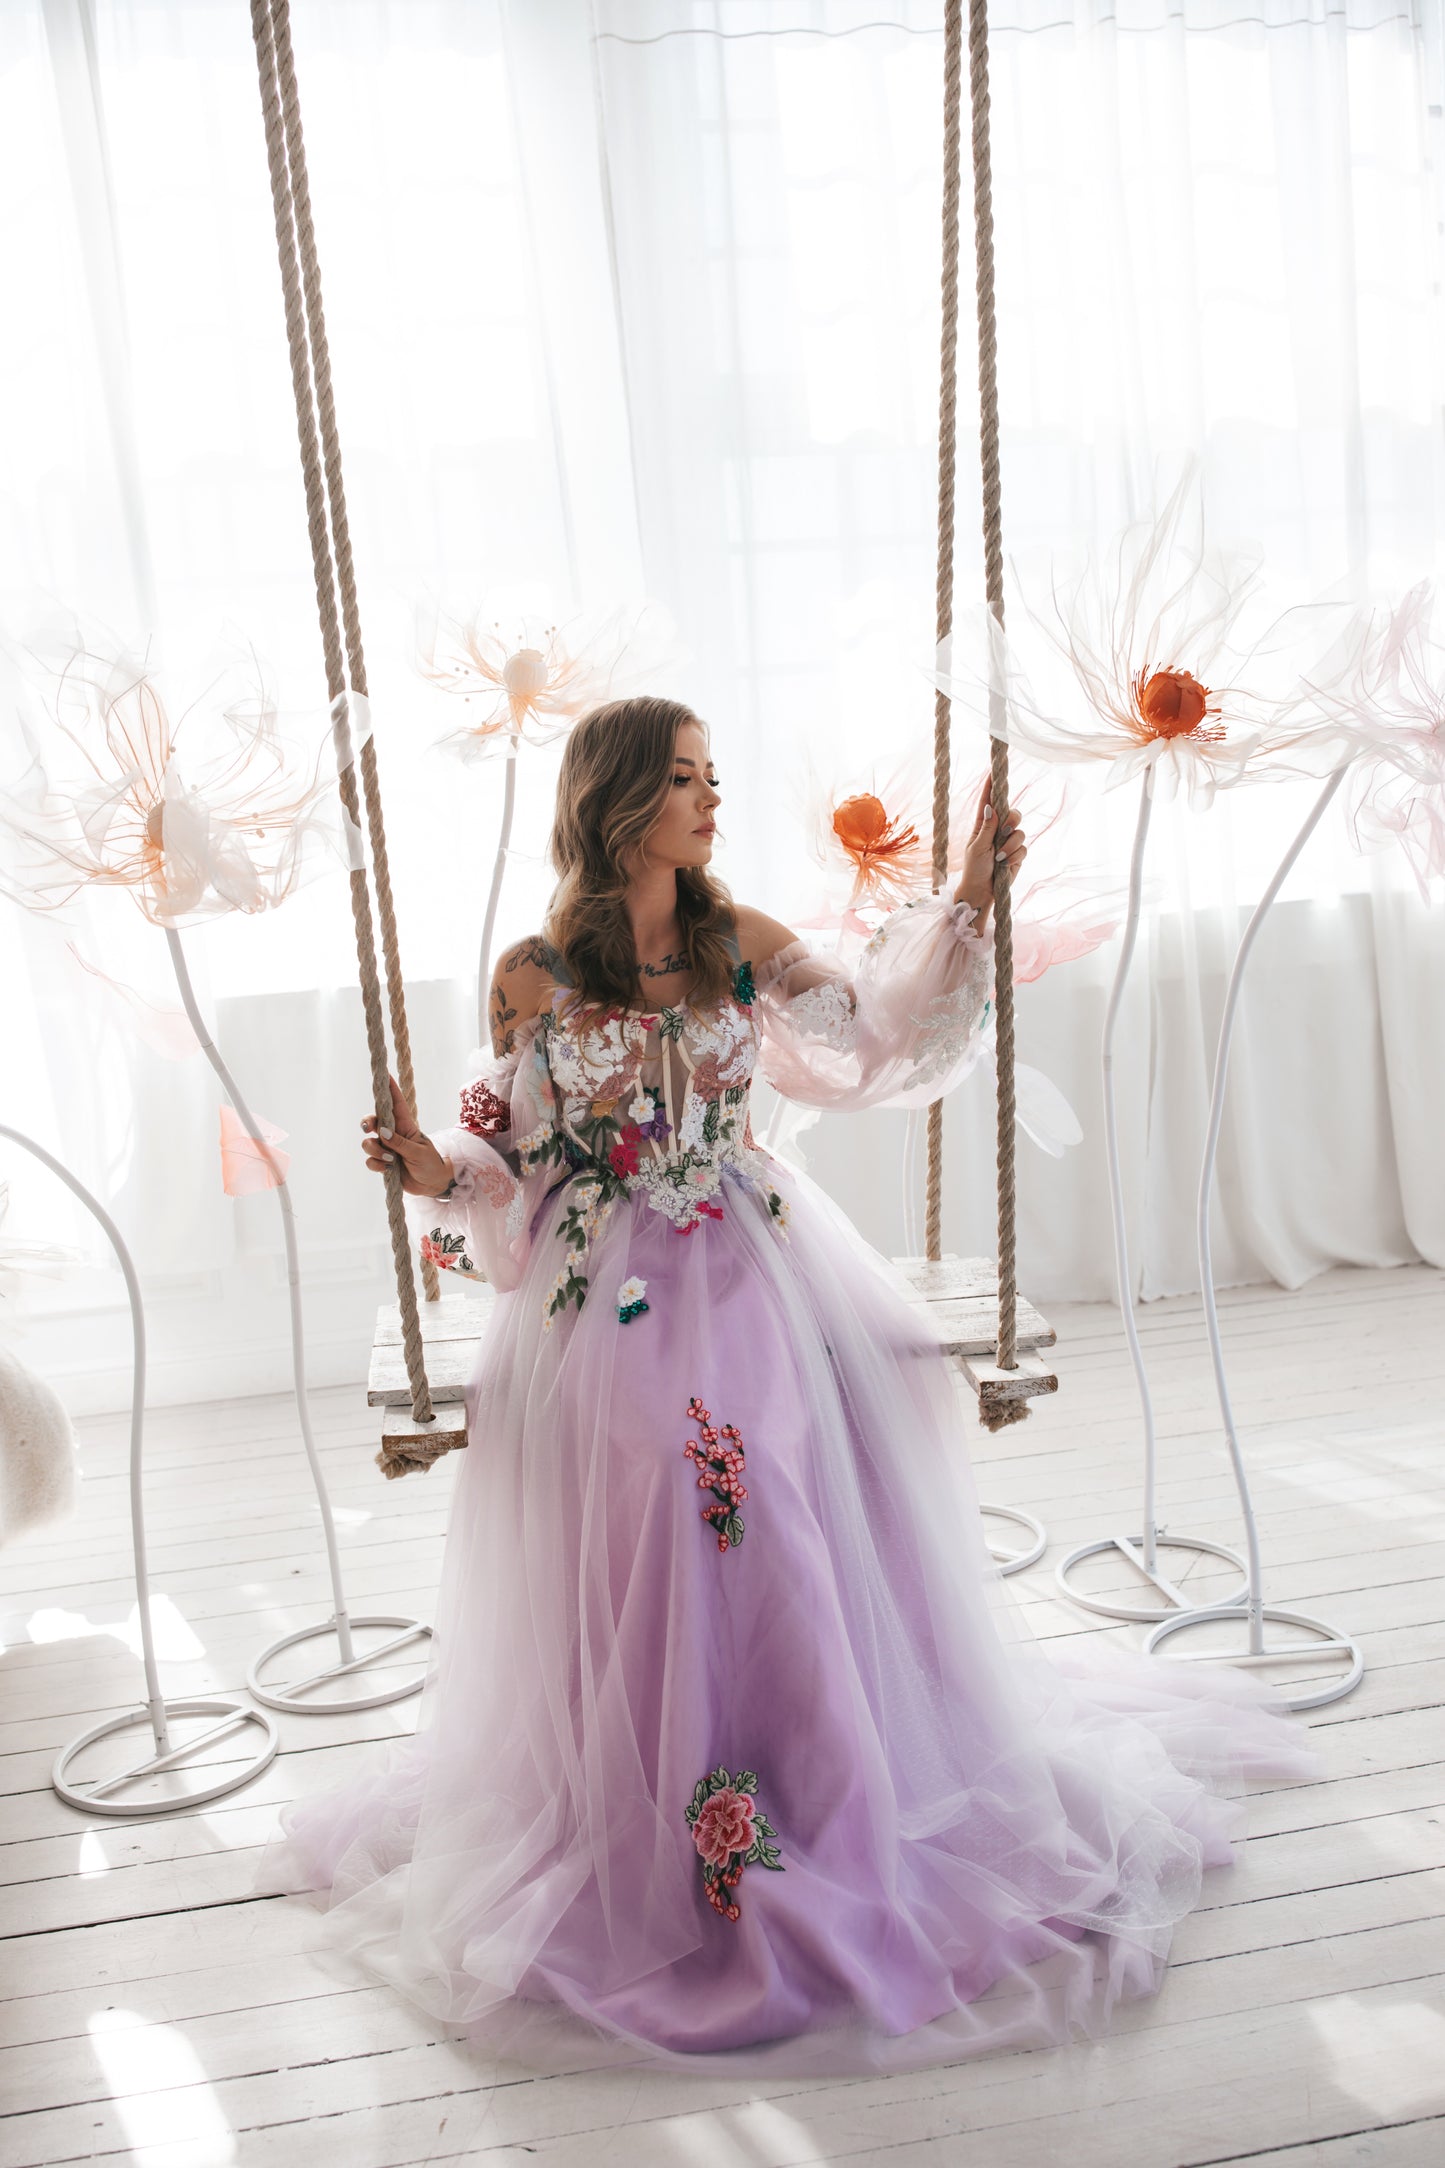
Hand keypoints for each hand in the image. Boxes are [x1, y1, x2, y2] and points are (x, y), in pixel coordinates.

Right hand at [359, 1075, 454, 1197]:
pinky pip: (370, 1160)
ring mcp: (387, 1148)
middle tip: (368, 1129)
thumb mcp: (419, 1152)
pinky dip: (376, 1164)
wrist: (432, 1184)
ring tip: (390, 1160)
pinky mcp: (383, 1162)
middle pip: (374, 1121)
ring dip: (375, 1151)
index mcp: (406, 1126)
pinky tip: (388, 1169)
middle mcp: (393, 1134)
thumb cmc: (431, 1163)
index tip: (384, 1074)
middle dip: (367, 1123)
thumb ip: (400, 1143)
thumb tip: (382, 1132)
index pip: (396, 1104)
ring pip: (369, 1143)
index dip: (389, 1088)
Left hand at [954, 772, 1025, 923]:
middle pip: (1013, 813)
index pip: (988, 802)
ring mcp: (1008, 842)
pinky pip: (1023, 848)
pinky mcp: (1017, 853)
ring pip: (1020, 831)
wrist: (982, 891)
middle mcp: (997, 830)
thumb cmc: (974, 869)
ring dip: (1010, 845)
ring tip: (999, 857)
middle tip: (1005, 830)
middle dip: (1012, 819)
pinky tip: (1005, 864)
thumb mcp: (977, 847)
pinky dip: (1015, 856)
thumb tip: (991, 808)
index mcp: (983, 825)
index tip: (993, 771)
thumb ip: (987, 828)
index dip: (991, 787)